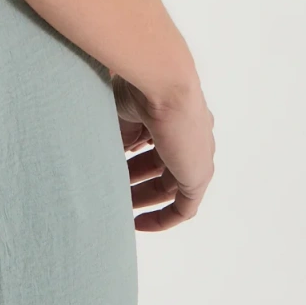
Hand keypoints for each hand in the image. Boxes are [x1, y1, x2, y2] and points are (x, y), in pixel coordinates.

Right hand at [111, 73, 214, 231]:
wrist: (164, 80)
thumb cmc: (138, 84)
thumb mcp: (120, 111)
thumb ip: (118, 134)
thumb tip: (107, 156)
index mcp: (172, 113)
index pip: (152, 142)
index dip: (130, 156)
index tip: (110, 167)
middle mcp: (189, 134)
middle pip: (161, 166)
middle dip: (134, 180)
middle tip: (110, 191)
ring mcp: (197, 155)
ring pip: (169, 185)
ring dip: (142, 197)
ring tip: (116, 206)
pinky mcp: (198, 175)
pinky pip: (183, 207)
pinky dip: (162, 218)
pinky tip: (138, 223)